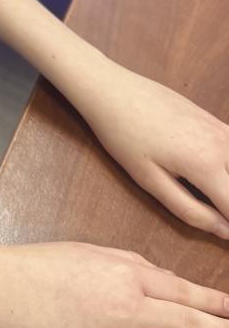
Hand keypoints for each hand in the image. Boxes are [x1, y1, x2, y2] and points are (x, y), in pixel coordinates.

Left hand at [71, 60, 228, 239]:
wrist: (111, 90)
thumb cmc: (124, 137)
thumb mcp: (150, 181)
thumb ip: (190, 210)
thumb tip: (225, 231)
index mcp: (207, 166)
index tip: (228, 237)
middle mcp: (222, 145)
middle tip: (217, 213)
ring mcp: (220, 128)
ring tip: (216, 196)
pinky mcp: (213, 118)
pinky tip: (218, 173)